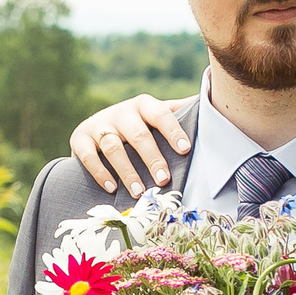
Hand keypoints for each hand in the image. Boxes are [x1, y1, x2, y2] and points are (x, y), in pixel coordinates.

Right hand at [69, 94, 192, 192]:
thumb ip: (180, 113)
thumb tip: (216, 103)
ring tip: (139, 191)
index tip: (185, 149)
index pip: (161, 115)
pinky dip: (100, 172)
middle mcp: (120, 112)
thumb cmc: (138, 126)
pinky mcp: (79, 138)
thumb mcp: (156, 117)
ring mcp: (98, 124)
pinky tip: (112, 188)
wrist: (96, 128)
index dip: (173, 131)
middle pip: (138, 135)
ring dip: (127, 171)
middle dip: (152, 159)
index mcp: (143, 105)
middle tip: (164, 180)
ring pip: (113, 147)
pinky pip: (88, 155)